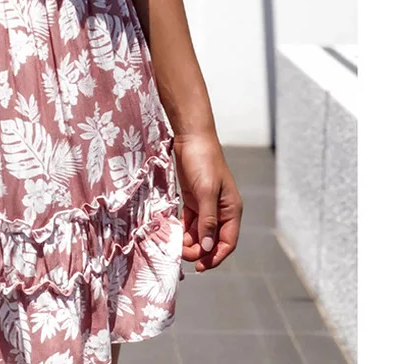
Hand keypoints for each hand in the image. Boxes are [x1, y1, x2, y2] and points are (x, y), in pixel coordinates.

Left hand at [173, 131, 242, 271]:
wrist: (191, 138)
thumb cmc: (203, 162)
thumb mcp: (206, 192)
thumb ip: (208, 220)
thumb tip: (208, 248)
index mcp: (231, 211)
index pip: (227, 242)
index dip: (215, 257)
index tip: (200, 267)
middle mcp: (220, 211)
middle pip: (212, 240)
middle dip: (200, 251)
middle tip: (182, 256)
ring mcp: (206, 205)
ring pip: (199, 232)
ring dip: (189, 242)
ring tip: (175, 247)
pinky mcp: (193, 199)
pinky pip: (189, 221)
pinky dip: (182, 230)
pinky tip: (173, 235)